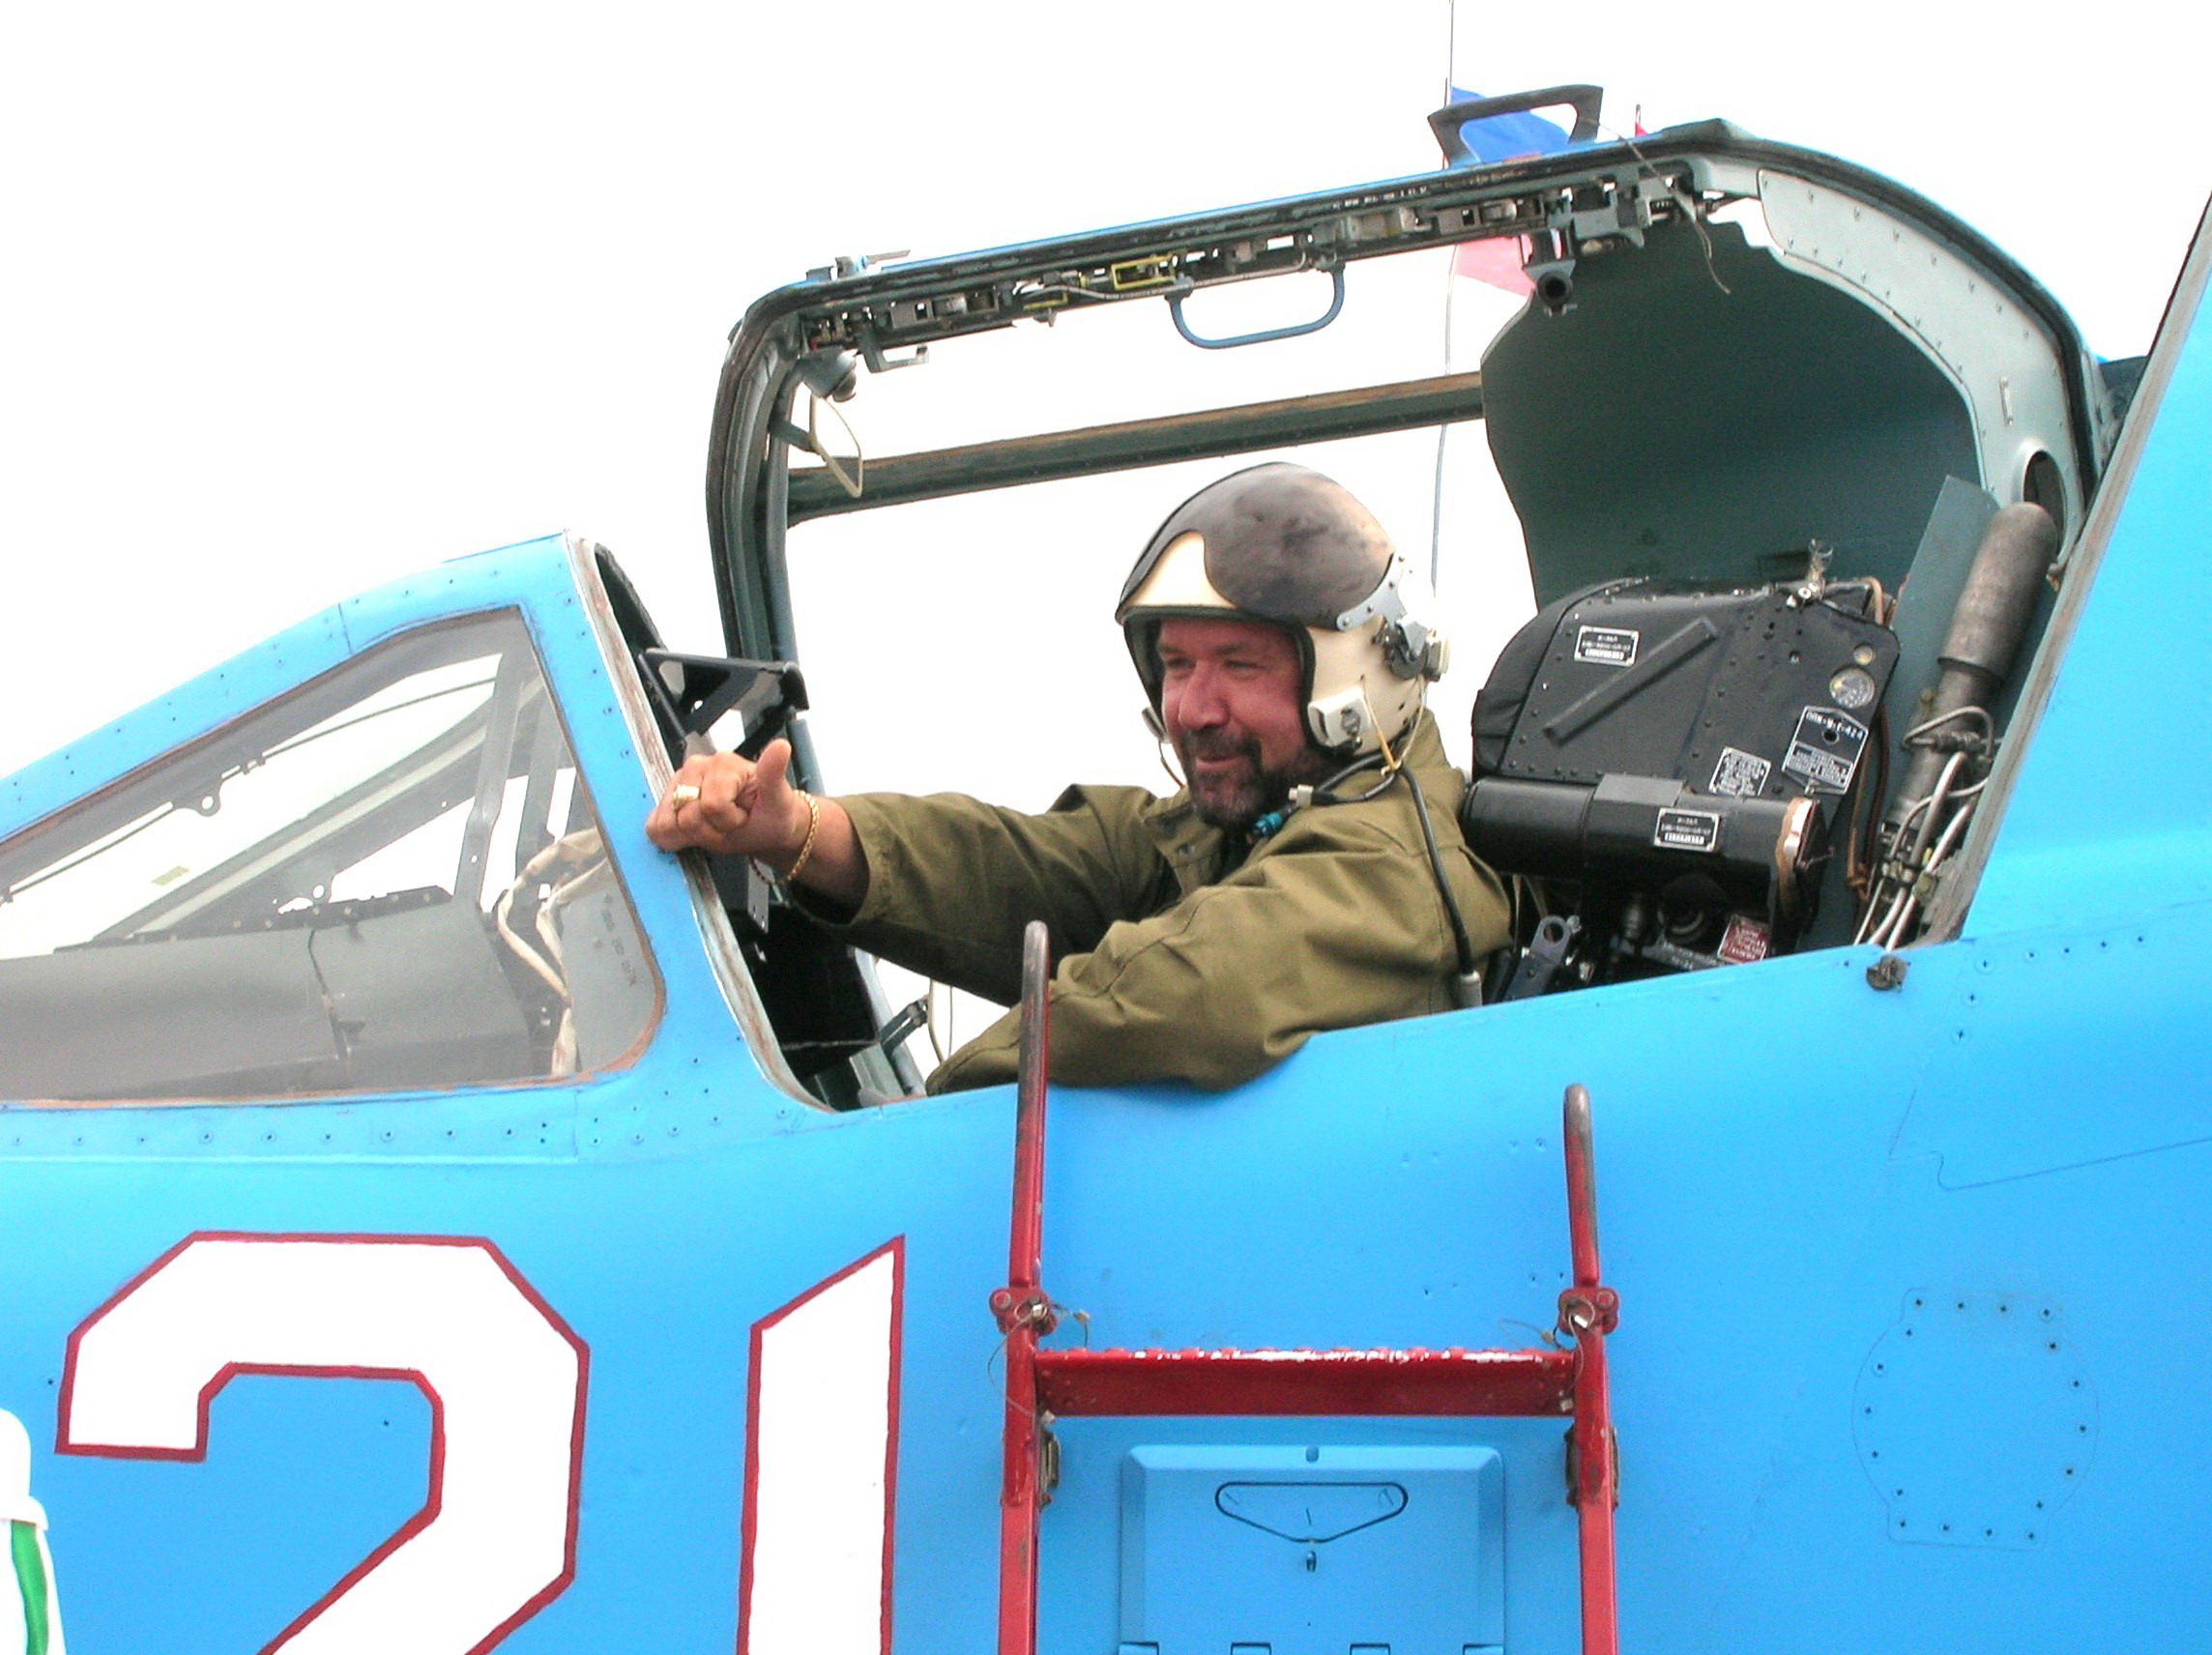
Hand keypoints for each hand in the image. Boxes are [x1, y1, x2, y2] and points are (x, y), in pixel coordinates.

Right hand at [645, 738, 809, 864]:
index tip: (743, 818)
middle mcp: (696, 767)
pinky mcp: (668, 799)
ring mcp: (678, 783)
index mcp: (722, 763)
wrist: (764, 827)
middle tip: (729, 825)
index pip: (711, 805)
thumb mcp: (779, 798)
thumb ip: (774, 773)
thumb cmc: (770, 813)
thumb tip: (781, 747)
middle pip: (687, 817)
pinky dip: (674, 838)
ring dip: (694, 836)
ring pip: (669, 823)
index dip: (728, 822)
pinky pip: (656, 825)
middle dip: (710, 831)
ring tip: (714, 827)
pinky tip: (695, 833)